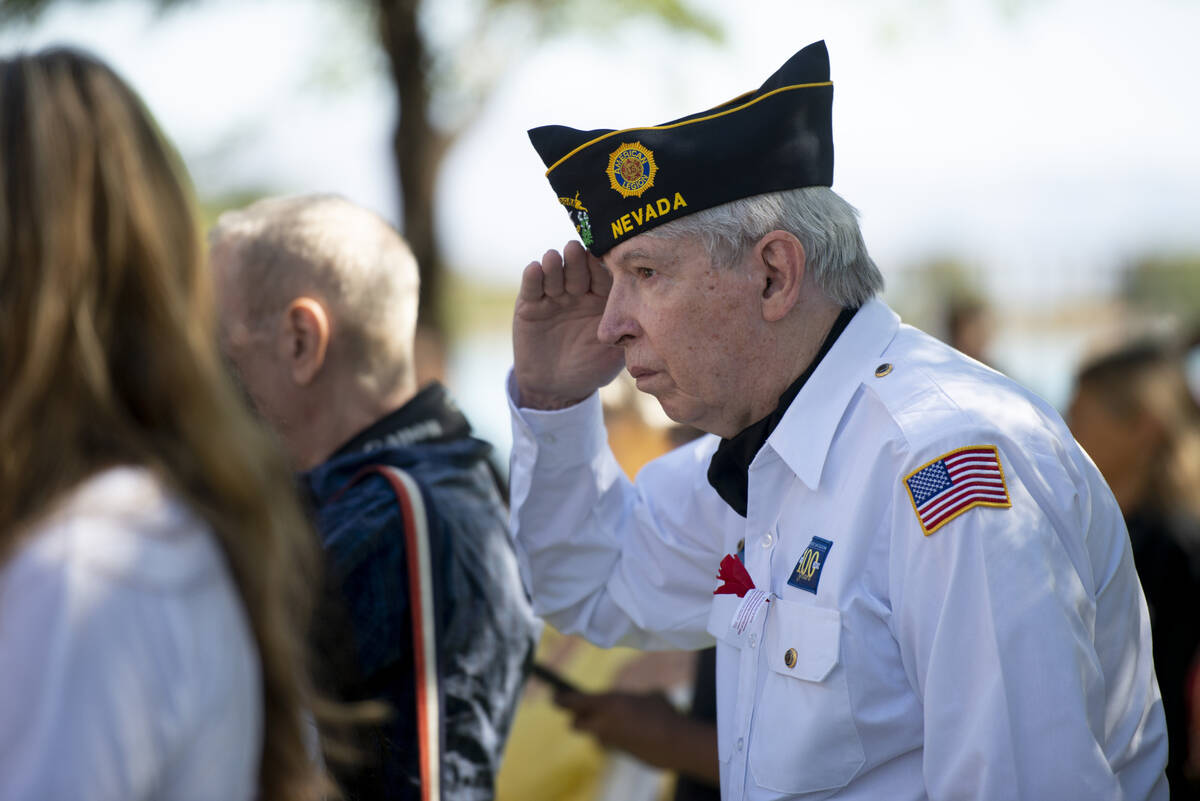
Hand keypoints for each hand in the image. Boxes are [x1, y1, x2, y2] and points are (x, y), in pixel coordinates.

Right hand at [513, 240, 624, 409]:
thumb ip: (626, 332)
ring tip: (554, 259)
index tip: (602, 257)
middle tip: (575, 250)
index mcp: (601, 298)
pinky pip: (531, 285)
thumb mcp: (614, 353)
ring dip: (554, 264)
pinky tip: (535, 270)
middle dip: (576, 259)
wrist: (557, 388)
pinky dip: (532, 276)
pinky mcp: (529, 303)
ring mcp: (553, 295)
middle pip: (577, 267)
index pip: (602, 275)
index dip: (601, 266)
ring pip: (553, 271)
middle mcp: (578, 291)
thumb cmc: (591, 369)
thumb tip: (647, 315)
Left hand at [551, 690, 718, 784]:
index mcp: (607, 703)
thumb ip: (629, 700)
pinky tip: (634, 732)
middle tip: (583, 712)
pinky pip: (612, 742)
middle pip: (575, 723)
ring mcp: (609, 741)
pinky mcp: (619, 754)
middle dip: (577, 718)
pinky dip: (618, 737)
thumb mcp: (647, 695)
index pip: (573, 701)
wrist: (676, 744)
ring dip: (601, 728)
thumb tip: (627, 704)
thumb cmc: (664, 713)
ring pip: (594, 734)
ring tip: (619, 720)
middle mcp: (603, 723)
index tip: (553, 697)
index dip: (561, 699)